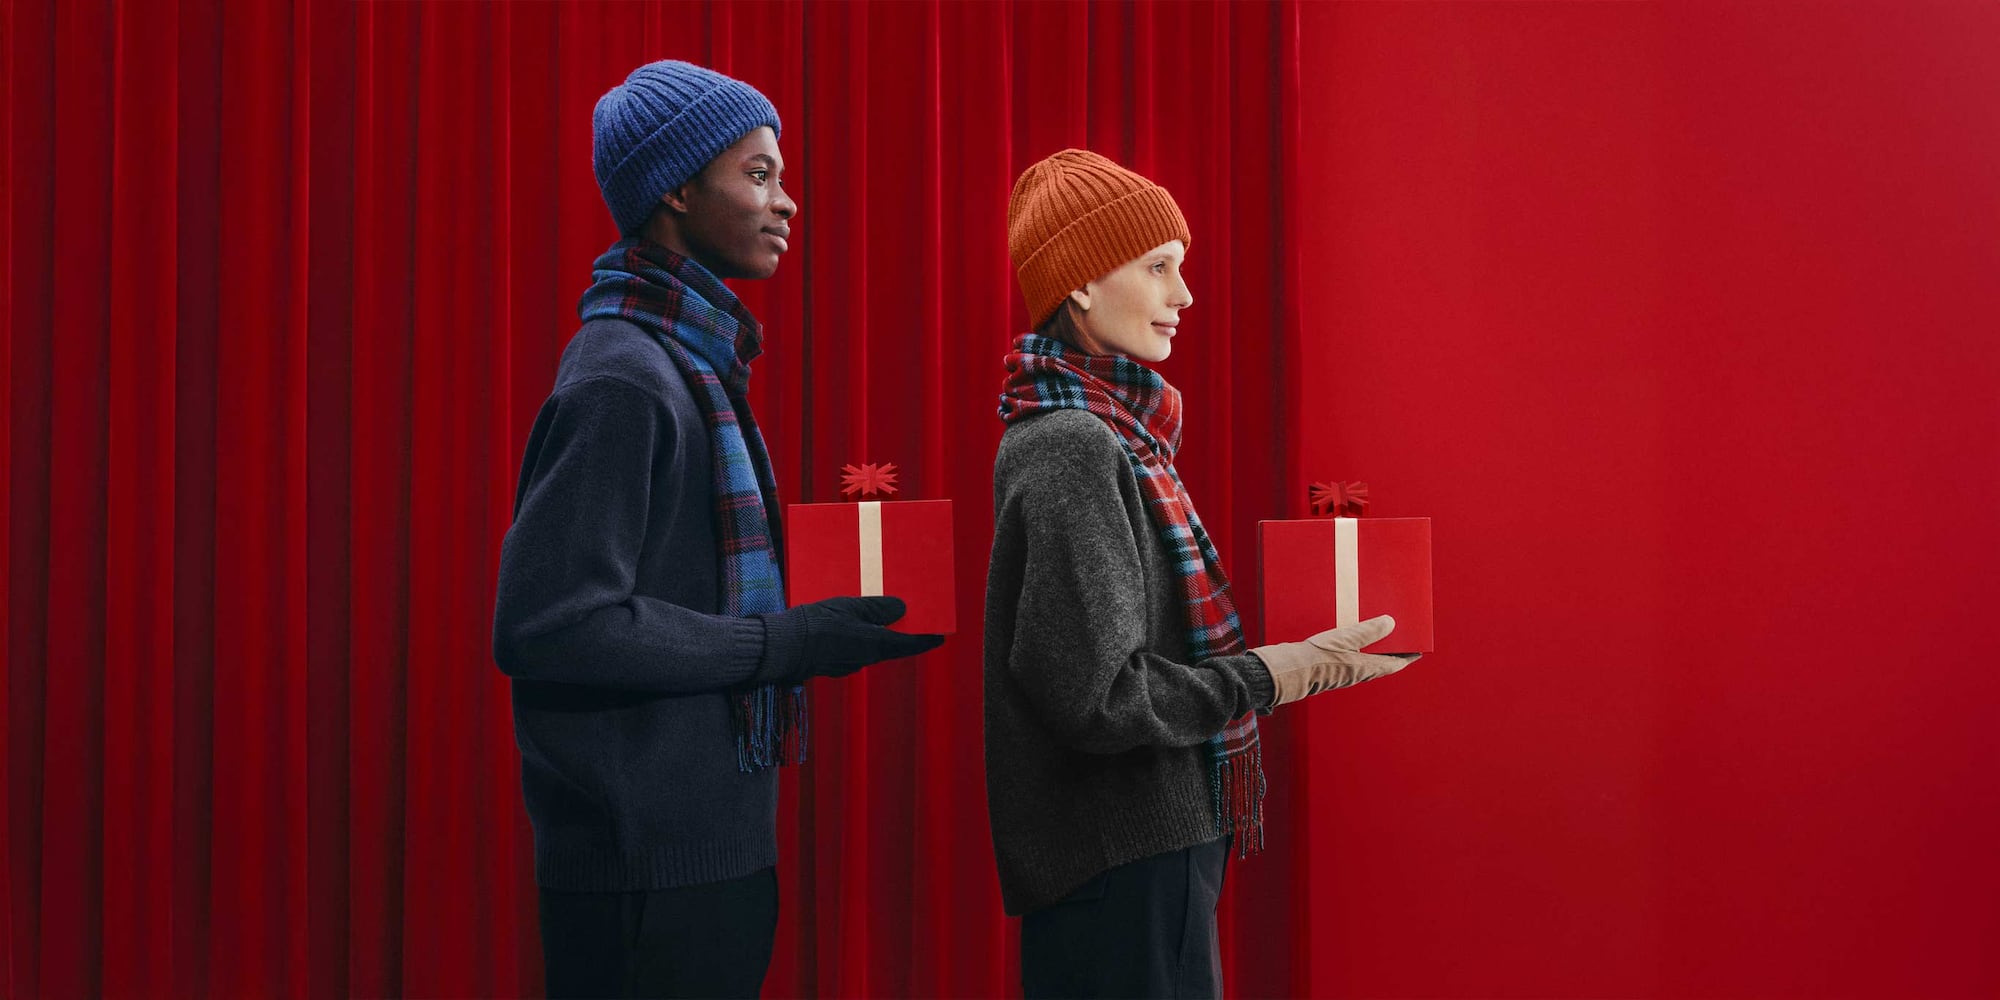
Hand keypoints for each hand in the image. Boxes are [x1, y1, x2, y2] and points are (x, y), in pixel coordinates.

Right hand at [769, 596, 944, 681]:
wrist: (782, 647)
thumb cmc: (816, 624)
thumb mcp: (850, 607)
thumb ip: (877, 608)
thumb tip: (902, 609)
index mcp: (875, 645)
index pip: (910, 644)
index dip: (926, 639)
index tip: (940, 635)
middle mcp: (866, 658)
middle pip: (894, 647)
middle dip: (905, 635)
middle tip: (914, 622)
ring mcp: (850, 663)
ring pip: (874, 649)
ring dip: (882, 636)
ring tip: (885, 619)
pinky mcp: (835, 664)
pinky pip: (856, 650)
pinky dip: (863, 639)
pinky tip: (857, 626)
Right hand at [1249, 614, 1418, 708]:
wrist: (1286, 672)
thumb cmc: (1317, 658)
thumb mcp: (1346, 639)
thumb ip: (1369, 630)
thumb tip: (1391, 622)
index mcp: (1366, 669)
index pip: (1395, 664)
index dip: (1408, 656)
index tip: (1419, 648)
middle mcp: (1357, 673)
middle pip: (1381, 661)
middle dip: (1392, 648)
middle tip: (1399, 634)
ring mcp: (1342, 671)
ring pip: (1365, 658)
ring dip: (1374, 646)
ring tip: (1378, 630)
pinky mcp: (1328, 666)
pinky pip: (1349, 655)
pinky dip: (1357, 646)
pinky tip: (1351, 635)